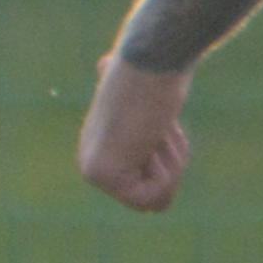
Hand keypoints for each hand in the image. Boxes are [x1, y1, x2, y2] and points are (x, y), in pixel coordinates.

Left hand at [79, 53, 194, 213]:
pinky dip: (167, 173)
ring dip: (172, 165)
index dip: (169, 161)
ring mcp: (94, 174)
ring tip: (155, 130)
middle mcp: (90, 167)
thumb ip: (115, 78)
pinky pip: (154, 201)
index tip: (159, 128)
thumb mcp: (131, 88)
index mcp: (99, 154)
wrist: (148, 61)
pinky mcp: (104, 176)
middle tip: (157, 129)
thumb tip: (105, 62)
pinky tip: (151, 141)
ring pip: (158, 200)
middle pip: (156, 197)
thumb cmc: (149, 73)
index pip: (150, 188)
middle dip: (171, 163)